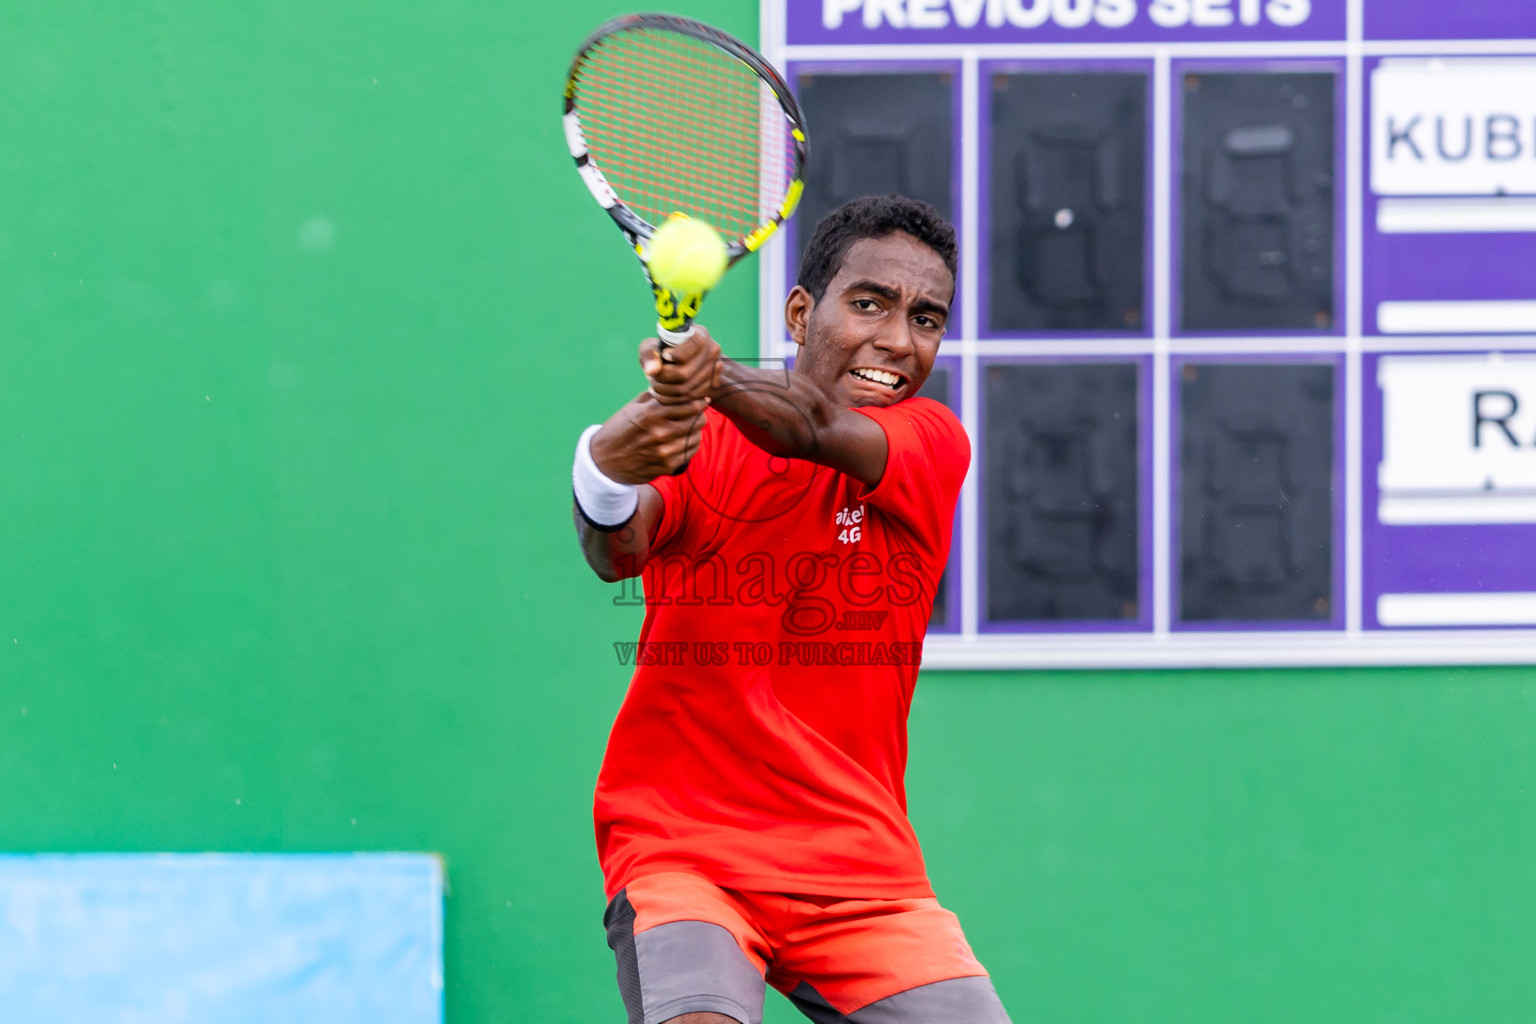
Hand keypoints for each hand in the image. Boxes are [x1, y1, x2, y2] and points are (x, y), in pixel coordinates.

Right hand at [590, 391, 706, 483]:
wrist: (603, 461)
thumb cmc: (618, 430)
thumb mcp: (632, 407)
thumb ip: (654, 398)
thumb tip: (675, 388)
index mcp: (650, 414)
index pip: (687, 405)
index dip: (698, 401)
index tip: (702, 400)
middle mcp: (659, 433)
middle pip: (696, 420)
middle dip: (699, 415)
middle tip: (698, 414)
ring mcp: (663, 451)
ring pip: (696, 437)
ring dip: (696, 431)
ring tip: (690, 428)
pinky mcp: (666, 466)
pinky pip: (689, 453)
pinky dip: (690, 446)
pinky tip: (685, 441)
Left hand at [640, 326, 721, 405]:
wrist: (678, 364)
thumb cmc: (662, 351)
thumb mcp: (652, 347)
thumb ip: (649, 355)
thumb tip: (651, 371)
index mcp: (700, 335)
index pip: (695, 345)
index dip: (677, 354)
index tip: (664, 356)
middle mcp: (712, 351)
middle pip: (686, 374)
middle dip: (663, 378)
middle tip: (652, 376)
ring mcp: (714, 370)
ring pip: (686, 390)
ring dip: (664, 391)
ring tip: (655, 384)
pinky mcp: (711, 387)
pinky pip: (688, 399)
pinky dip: (670, 399)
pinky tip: (661, 393)